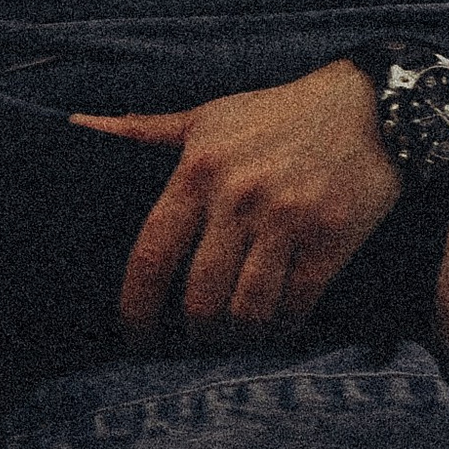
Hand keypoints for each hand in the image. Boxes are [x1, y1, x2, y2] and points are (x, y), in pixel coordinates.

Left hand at [75, 61, 404, 337]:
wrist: (371, 108)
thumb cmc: (278, 114)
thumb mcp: (208, 117)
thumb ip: (142, 130)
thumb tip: (76, 126)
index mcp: (199, 170)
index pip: (151, 256)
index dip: (136, 309)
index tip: (134, 337)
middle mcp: (238, 199)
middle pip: (199, 299)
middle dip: (193, 333)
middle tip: (193, 340)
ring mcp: (286, 222)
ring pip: (246, 312)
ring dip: (236, 337)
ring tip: (234, 337)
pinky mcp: (329, 241)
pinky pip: (295, 307)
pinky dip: (282, 328)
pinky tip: (277, 326)